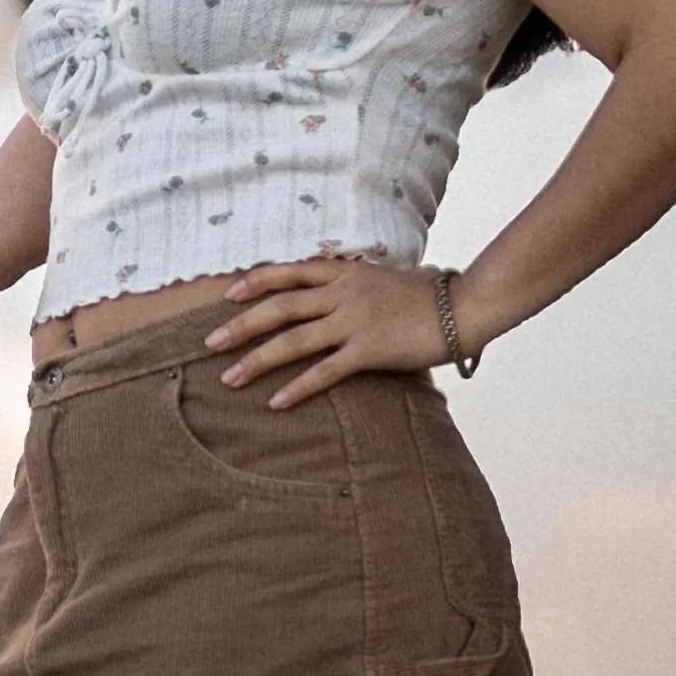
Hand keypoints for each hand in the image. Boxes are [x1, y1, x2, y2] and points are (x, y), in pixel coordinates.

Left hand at [203, 258, 454, 407]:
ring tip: (229, 378)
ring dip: (256, 359)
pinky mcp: (369, 350)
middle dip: (240, 325)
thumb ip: (358, 285)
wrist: (465, 306)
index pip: (290, 273)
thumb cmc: (430, 295)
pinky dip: (297, 387)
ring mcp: (354, 321)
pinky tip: (275, 402)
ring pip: (293, 340)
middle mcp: (344, 294)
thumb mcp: (386, 279)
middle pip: (279, 307)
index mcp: (346, 273)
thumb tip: (341, 292)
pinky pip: (325, 371)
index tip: (228, 294)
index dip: (256, 282)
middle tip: (210, 343)